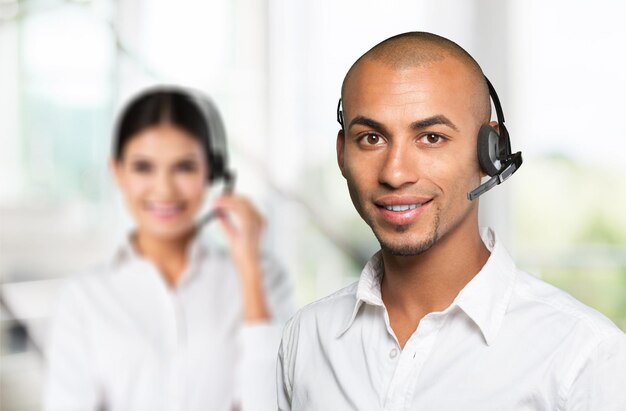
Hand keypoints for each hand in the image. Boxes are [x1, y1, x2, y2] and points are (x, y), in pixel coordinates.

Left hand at [212, 194, 269, 321]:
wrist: (247, 264)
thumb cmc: (242, 254)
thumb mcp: (232, 235)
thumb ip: (226, 224)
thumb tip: (219, 213)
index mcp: (258, 221)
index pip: (246, 204)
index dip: (233, 199)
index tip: (220, 199)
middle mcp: (259, 219)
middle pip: (245, 200)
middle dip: (229, 197)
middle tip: (216, 199)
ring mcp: (256, 221)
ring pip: (242, 202)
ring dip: (227, 200)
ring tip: (216, 202)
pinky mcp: (250, 224)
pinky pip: (238, 208)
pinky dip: (227, 205)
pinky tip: (219, 206)